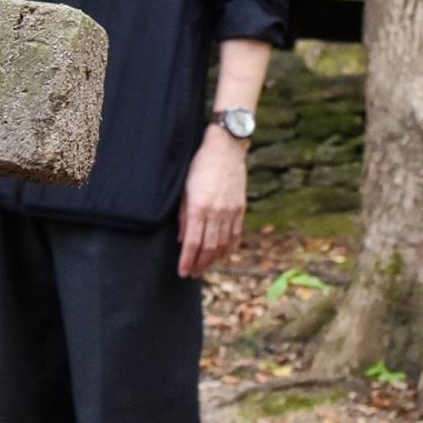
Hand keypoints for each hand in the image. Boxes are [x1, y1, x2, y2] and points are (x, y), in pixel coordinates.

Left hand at [177, 125, 247, 277]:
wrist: (225, 149)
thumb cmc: (200, 166)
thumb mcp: (184, 189)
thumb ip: (183, 216)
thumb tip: (182, 239)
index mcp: (198, 207)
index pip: (192, 242)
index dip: (187, 260)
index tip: (183, 272)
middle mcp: (215, 212)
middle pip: (208, 247)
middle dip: (200, 264)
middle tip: (193, 274)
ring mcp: (230, 211)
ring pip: (223, 244)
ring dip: (214, 260)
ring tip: (206, 268)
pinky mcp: (240, 208)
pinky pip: (236, 234)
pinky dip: (230, 248)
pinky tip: (224, 255)